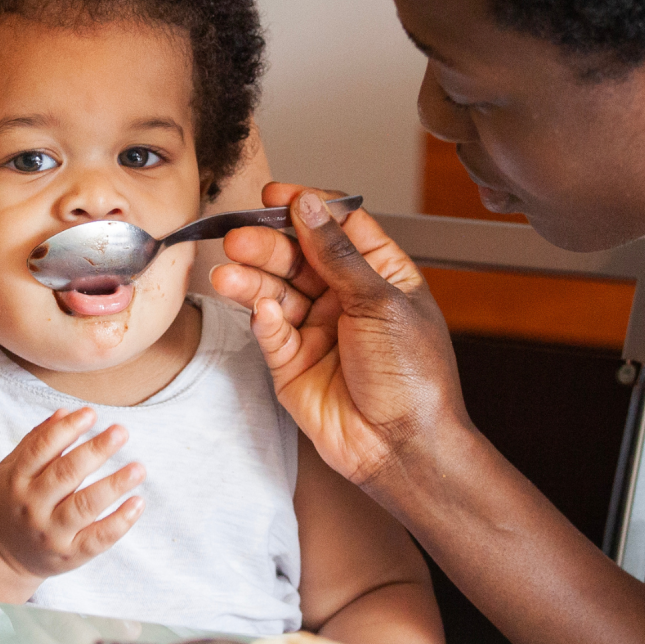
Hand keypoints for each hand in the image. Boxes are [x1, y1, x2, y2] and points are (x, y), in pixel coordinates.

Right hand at [0, 407, 144, 579]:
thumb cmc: (11, 503)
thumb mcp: (11, 470)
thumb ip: (36, 442)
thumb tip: (65, 413)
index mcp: (16, 480)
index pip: (41, 449)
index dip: (67, 429)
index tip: (91, 413)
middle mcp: (32, 506)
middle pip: (66, 474)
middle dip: (95, 450)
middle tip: (121, 431)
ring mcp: (51, 533)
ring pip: (84, 506)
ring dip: (113, 485)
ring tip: (138, 468)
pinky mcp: (69, 555)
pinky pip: (97, 539)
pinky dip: (120, 522)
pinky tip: (137, 502)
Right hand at [207, 182, 463, 486]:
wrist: (404, 446)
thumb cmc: (415, 378)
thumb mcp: (381, 301)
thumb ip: (338, 254)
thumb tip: (310, 207)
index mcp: (380, 276)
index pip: (338, 228)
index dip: (308, 210)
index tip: (277, 197)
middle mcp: (346, 299)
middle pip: (298, 257)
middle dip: (268, 245)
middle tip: (241, 238)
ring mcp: (318, 330)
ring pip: (276, 292)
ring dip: (252, 280)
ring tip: (229, 273)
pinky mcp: (293, 364)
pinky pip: (270, 332)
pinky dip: (263, 320)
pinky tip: (261, 311)